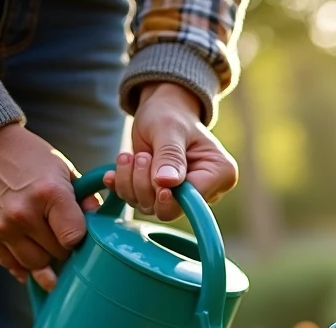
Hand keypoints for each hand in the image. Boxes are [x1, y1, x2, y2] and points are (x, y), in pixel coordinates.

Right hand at [0, 124, 92, 289]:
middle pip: (57, 253)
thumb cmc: (27, 155)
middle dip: (64, 247)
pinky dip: (23, 265)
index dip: (80, 238)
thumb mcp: (61, 168)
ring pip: (35, 264)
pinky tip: (31, 259)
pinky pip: (10, 263)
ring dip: (45, 258)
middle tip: (62, 234)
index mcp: (49, 194)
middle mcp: (24, 214)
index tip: (78, 231)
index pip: (74, 238)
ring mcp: (3, 226)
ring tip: (46, 244)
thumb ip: (82, 197)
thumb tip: (98, 218)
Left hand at [106, 82, 237, 220]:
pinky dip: (123, 186)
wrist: (162, 110)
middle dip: (146, 185)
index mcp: (219, 174)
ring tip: (128, 156)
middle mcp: (206, 191)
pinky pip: (138, 202)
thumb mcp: (169, 129)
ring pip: (150, 206)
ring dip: (131, 183)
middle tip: (140, 156)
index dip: (170, 195)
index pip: (194, 200)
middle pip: (170, 209)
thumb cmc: (170, 114)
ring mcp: (183, 196)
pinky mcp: (162, 197)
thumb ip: (169, 156)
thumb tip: (166, 183)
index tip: (155, 176)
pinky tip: (115, 171)